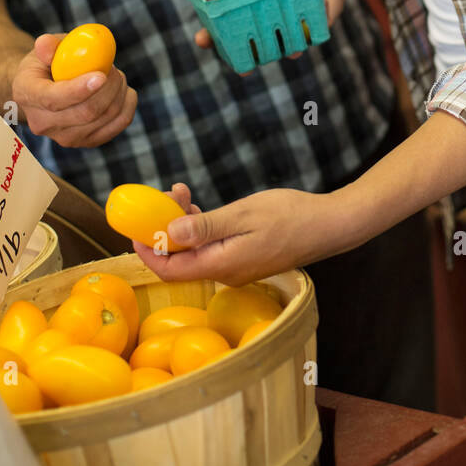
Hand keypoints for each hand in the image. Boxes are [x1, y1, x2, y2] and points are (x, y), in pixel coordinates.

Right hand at [11, 33, 137, 147]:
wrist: (46, 89)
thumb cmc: (48, 63)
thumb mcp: (46, 49)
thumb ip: (47, 45)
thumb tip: (46, 45)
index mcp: (28, 94)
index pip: (53, 100)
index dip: (79, 89)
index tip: (101, 76)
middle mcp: (42, 123)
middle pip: (85, 112)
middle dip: (108, 87)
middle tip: (113, 68)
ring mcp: (64, 137)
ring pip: (104, 117)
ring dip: (118, 92)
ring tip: (115, 76)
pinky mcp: (86, 141)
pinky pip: (117, 125)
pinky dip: (127, 105)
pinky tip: (122, 90)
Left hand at [132, 184, 352, 285]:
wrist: (330, 225)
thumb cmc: (291, 216)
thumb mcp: (244, 214)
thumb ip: (206, 226)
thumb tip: (171, 234)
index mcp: (222, 265)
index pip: (171, 270)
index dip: (147, 251)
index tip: (135, 228)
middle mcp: (226, 272)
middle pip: (181, 259)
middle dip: (165, 228)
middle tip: (166, 195)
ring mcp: (237, 267)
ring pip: (196, 250)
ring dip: (183, 223)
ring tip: (182, 192)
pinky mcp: (246, 258)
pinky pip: (212, 247)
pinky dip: (201, 227)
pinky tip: (200, 206)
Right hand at [193, 0, 348, 56]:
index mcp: (248, 5)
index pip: (223, 23)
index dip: (210, 33)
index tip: (201, 39)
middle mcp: (265, 22)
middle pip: (245, 42)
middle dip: (237, 54)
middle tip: (234, 64)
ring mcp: (288, 29)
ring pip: (274, 47)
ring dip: (270, 53)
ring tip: (263, 56)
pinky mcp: (312, 30)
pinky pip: (304, 39)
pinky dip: (300, 43)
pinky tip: (296, 48)